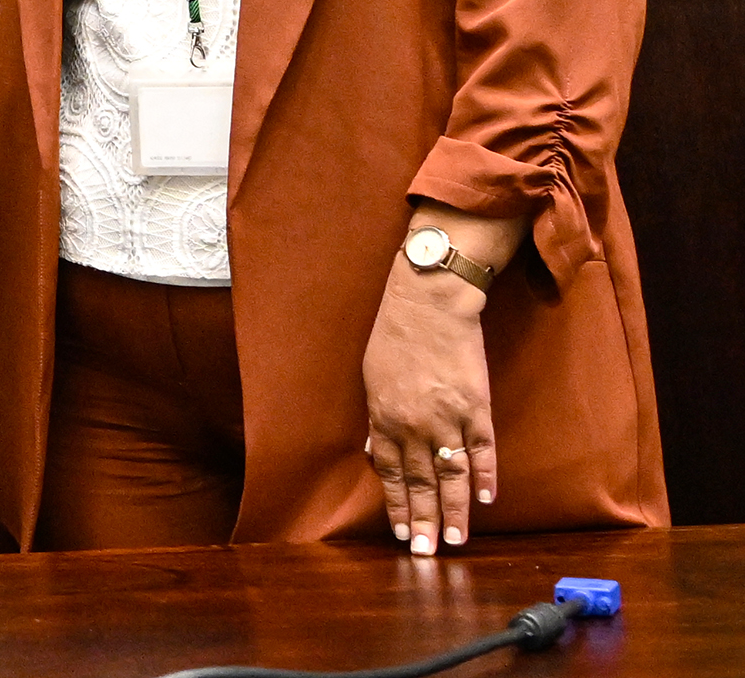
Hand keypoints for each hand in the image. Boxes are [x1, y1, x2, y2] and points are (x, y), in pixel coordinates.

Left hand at [363, 259, 495, 556]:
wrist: (430, 305)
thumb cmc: (394, 338)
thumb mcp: (372, 379)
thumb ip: (378, 420)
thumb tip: (379, 453)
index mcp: (384, 418)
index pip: (391, 474)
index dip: (397, 505)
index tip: (402, 532)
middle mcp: (415, 425)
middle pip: (421, 482)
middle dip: (423, 520)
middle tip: (426, 553)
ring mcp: (448, 418)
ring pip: (453, 475)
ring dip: (455, 510)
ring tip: (456, 541)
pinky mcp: (478, 408)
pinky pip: (483, 450)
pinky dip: (486, 476)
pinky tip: (486, 500)